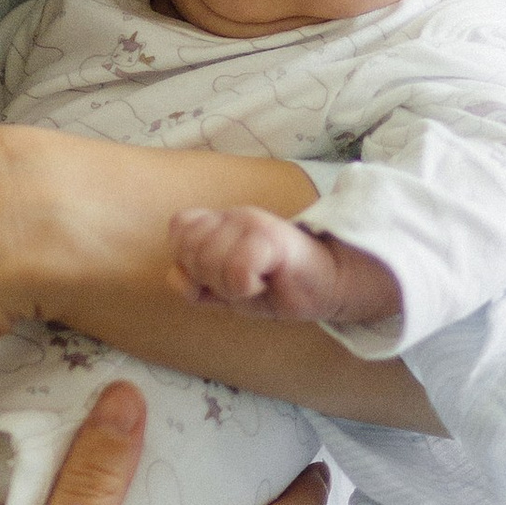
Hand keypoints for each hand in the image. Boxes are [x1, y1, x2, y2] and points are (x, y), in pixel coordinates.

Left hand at [168, 203, 401, 332]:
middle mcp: (236, 214)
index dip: (187, 258)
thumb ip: (196, 283)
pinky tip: (262, 284)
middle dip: (207, 277)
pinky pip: (236, 269)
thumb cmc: (279, 287)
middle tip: (240, 282)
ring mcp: (253, 223)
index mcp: (223, 221)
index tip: (217, 275)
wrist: (330, 286)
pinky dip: (244, 287)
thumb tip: (175, 275)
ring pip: (208, 260)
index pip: (179, 227)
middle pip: (188, 248)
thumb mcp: (228, 290)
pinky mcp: (272, 238)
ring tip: (253, 283)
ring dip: (227, 285)